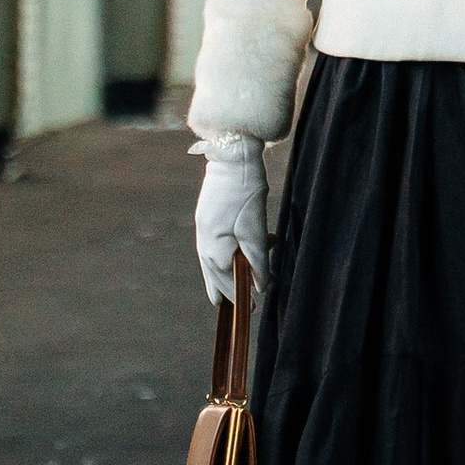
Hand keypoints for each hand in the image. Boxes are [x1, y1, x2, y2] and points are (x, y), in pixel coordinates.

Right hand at [195, 151, 266, 307]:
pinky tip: (250, 251)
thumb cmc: (246, 192)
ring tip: (241, 287)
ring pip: (215, 262)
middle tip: (247, 307)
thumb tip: (261, 285)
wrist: (232, 156)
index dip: (241, 295)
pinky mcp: (209, 219)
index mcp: (214, 248)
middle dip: (231, 291)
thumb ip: (257, 258)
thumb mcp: (256, 228)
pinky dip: (231, 254)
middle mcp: (204, 242)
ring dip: (230, 274)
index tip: (253, 307)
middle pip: (216, 275)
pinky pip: (218, 246)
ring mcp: (204, 230)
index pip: (227, 281)